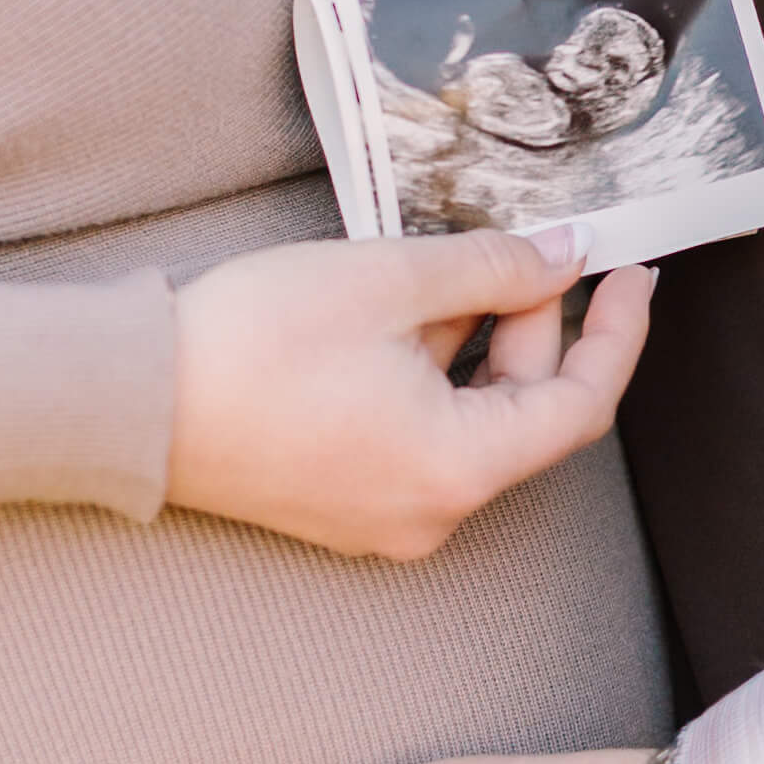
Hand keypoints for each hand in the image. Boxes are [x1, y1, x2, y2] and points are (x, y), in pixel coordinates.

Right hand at [165, 225, 654, 559]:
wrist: (129, 401)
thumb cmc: (250, 344)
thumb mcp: (388, 281)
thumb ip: (492, 269)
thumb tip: (563, 260)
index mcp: (457, 468)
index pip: (581, 405)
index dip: (618, 333)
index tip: (634, 274)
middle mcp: (432, 511)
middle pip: (523, 412)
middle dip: (533, 324)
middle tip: (519, 248)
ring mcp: (385, 515)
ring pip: (471, 420)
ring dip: (476, 345)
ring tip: (442, 272)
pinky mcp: (345, 502)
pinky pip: (422, 436)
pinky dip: (432, 376)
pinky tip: (401, 317)